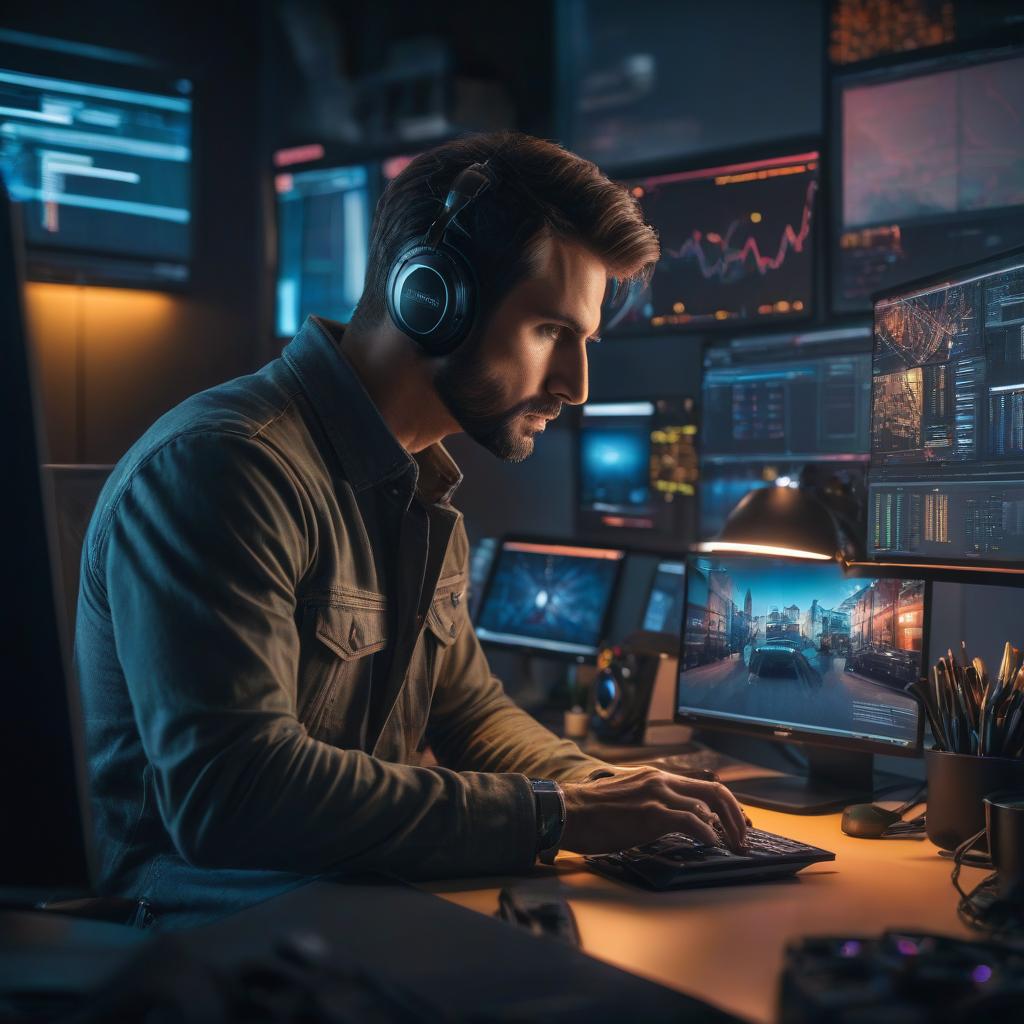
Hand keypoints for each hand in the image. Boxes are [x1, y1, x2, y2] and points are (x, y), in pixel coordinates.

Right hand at [559, 766, 747, 854]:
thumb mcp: (629, 798)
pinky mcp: (652, 814)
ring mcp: (658, 796)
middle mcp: (661, 781)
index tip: (737, 823)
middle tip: (744, 837)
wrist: (568, 810)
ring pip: (707, 806)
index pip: (704, 785)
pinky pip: (692, 822)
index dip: (727, 805)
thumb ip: (653, 803)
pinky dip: (708, 834)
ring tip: (732, 848)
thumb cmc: (593, 811)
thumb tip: (675, 821)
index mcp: (657, 777)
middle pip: (715, 791)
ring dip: (726, 830)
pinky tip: (712, 845)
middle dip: (737, 815)